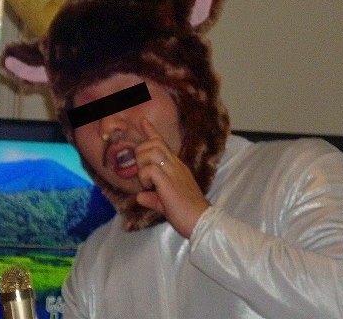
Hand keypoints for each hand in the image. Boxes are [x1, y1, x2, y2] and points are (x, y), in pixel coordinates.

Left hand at [135, 118, 210, 237]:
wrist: (202, 222)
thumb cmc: (186, 214)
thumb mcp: (165, 204)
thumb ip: (153, 198)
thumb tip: (140, 197)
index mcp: (177, 168)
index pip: (163, 144)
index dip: (151, 132)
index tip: (143, 121)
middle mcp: (176, 166)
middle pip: (154, 143)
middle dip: (141, 153)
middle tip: (141, 170)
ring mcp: (173, 172)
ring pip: (151, 151)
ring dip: (142, 163)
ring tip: (146, 180)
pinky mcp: (168, 182)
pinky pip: (150, 170)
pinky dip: (144, 177)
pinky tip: (149, 188)